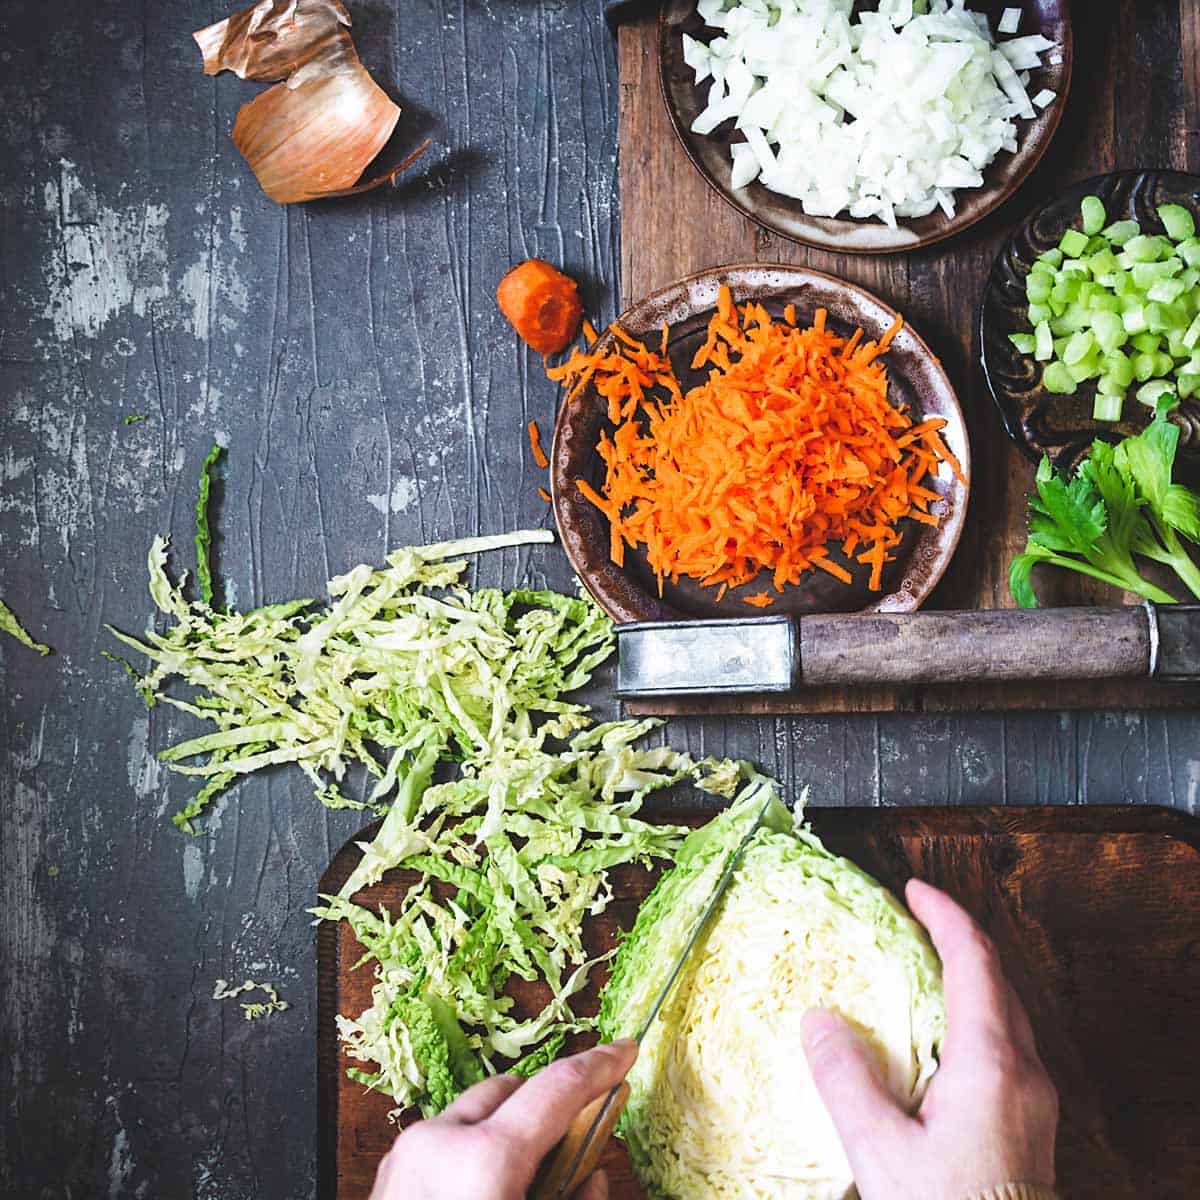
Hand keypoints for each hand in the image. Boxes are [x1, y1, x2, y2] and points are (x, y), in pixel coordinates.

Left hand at [369, 1039, 638, 1199]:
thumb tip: (591, 1178)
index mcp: (483, 1158)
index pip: (557, 1088)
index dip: (600, 1066)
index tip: (625, 1051)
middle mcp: (440, 1142)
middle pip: (512, 1090)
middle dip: (548, 1106)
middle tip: (579, 1147)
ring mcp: (407, 1156)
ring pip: (474, 1114)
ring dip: (508, 1132)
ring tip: (529, 1184)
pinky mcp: (388, 1177)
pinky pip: (444, 1142)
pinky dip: (473, 1153)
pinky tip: (486, 1198)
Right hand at [801, 879, 1058, 1199]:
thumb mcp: (882, 1151)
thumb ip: (847, 1080)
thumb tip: (819, 1022)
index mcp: (991, 1063)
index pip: (974, 960)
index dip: (944, 914)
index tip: (914, 888)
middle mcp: (1023, 1071)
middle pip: (998, 977)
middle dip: (958, 937)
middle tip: (918, 918)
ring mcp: (1035, 1098)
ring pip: (1007, 1010)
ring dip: (969, 975)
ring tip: (927, 966)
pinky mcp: (1031, 1123)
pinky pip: (1008, 1043)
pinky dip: (975, 1013)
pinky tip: (945, 1036)